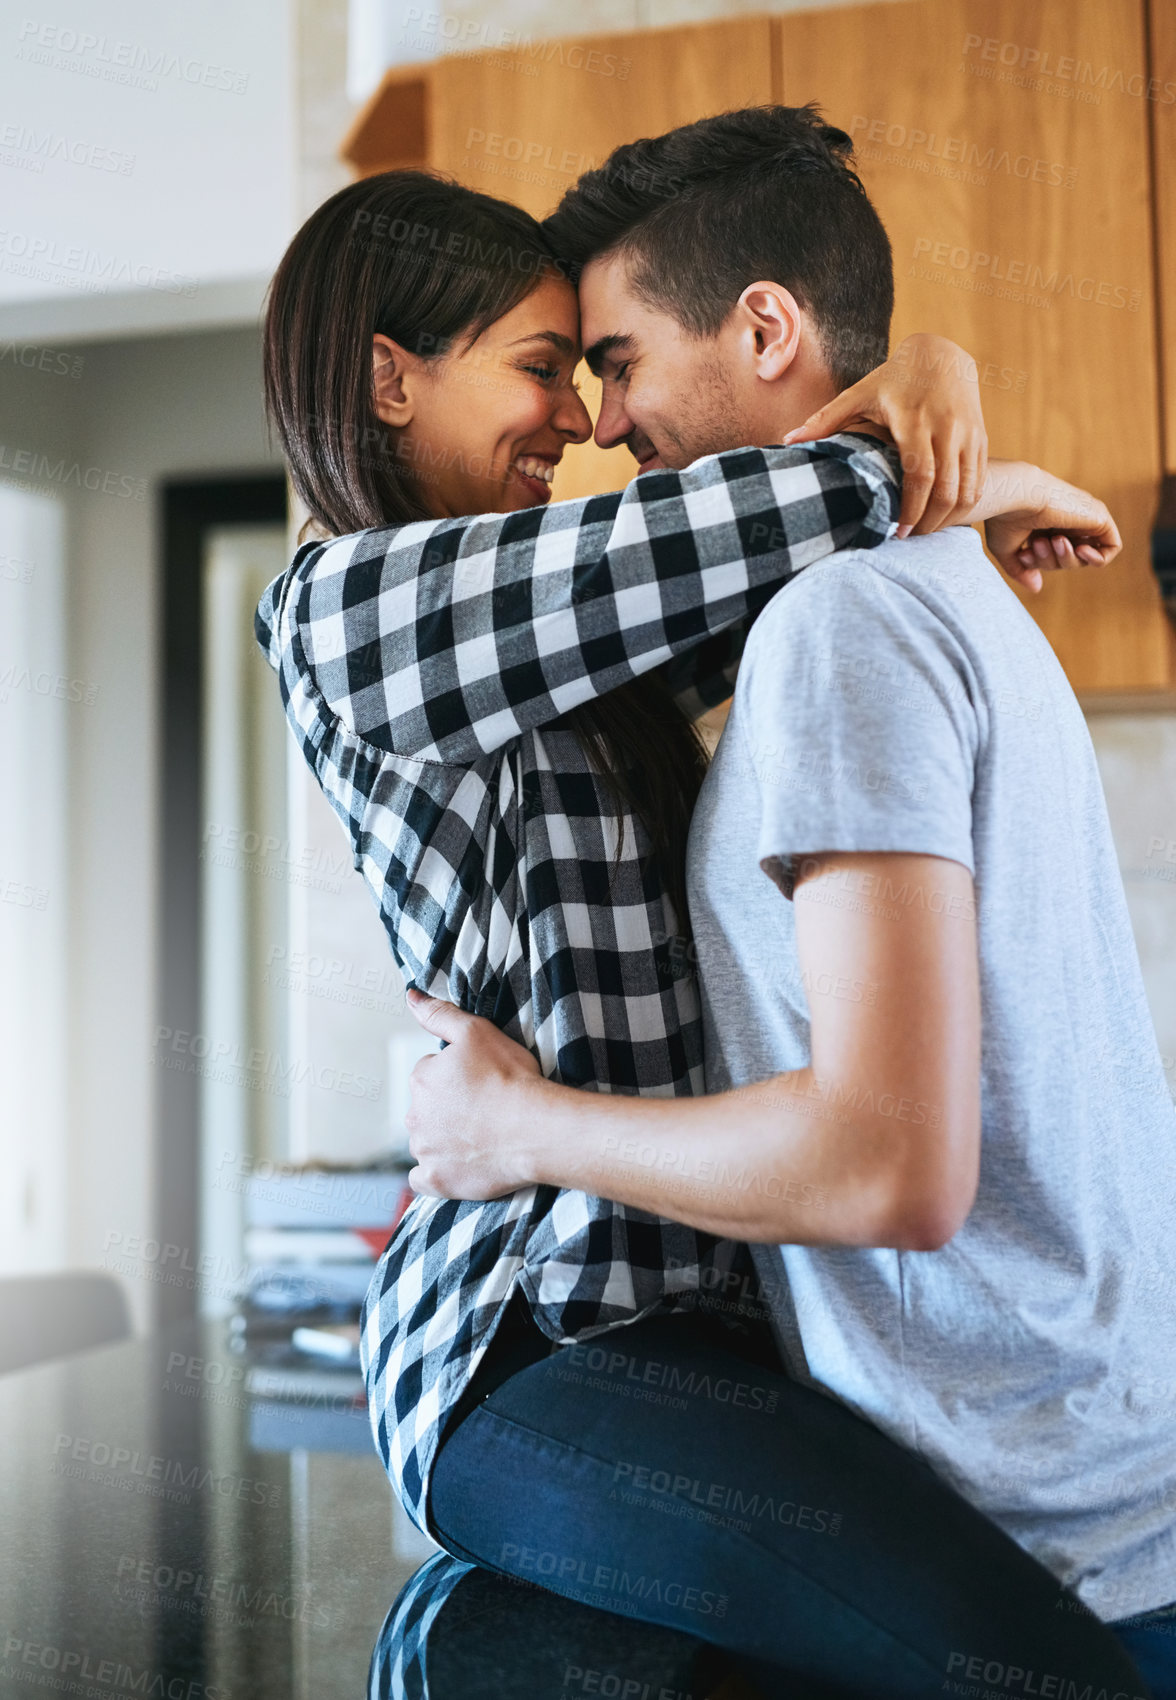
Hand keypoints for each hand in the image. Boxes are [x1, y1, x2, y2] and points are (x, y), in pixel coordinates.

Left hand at [403, 990, 541, 1198]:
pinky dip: (437, 1173)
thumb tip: (410, 995)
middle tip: (485, 1110)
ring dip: (445, 1139)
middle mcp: (414, 1115)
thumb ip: (439, 1013)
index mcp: (421, 1078)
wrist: (536, 1127)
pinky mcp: (436, 1181)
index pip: (432, 1075)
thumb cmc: (511, 1077)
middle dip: (450, 1109)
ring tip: (482, 1138)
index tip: (483, 1082)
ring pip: (427, 1142)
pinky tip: (458, 1166)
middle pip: (428, 1109)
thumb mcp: (476, 1032)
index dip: (459, 1078)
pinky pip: (424, 1178)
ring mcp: (424, 1151)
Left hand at [784, 333, 986, 537]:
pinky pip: (979, 480)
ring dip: (949, 517)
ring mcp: (969, 433)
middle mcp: (947, 427)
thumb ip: (826, 419)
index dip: (911, 508)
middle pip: (946, 489)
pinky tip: (944, 516)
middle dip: (930, 522)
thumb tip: (787, 441)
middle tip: (911, 539)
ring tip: (926, 531)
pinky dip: (965, 503)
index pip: (919, 475)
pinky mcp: (982, 438)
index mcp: (914, 420)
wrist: (942, 355)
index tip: (899, 532)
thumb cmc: (893, 379)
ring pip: (967, 489)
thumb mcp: (859, 393)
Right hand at [980, 466, 1120, 593]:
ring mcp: (1084, 518)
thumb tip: (1036, 587)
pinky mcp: (1099, 518)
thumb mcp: (1007, 550)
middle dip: (1050, 561)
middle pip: (1067, 559)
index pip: (1049, 555)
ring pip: (1084, 557)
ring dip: (1067, 560)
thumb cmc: (1006, 517)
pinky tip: (1080, 551)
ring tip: (1056, 540)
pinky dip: (1098, 558)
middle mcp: (1066, 520)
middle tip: (1038, 544)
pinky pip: (1111, 548)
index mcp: (1044, 524)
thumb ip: (1022, 569)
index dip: (1037, 563)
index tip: (1023, 555)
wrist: (1017, 494)